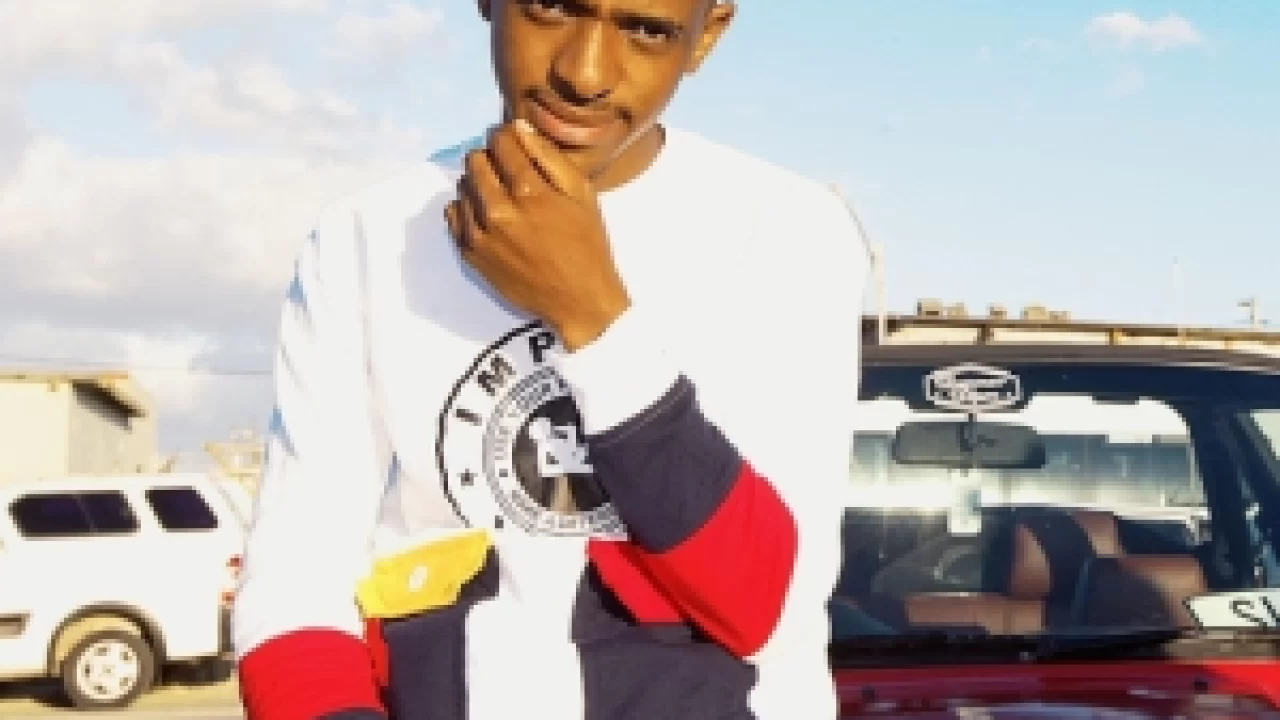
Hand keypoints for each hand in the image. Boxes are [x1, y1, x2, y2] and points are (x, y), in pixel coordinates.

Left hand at [445, 120, 630, 351]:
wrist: (577, 299)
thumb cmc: (586, 244)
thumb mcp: (581, 194)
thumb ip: (548, 156)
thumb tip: (518, 127)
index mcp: (529, 190)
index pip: (500, 141)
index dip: (506, 135)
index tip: (512, 142)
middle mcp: (498, 209)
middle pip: (475, 160)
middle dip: (491, 158)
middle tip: (508, 172)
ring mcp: (479, 233)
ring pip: (462, 186)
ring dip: (479, 184)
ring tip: (502, 197)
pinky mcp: (470, 252)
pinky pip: (453, 214)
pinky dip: (467, 209)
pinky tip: (489, 217)